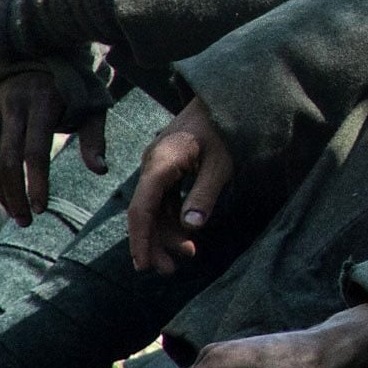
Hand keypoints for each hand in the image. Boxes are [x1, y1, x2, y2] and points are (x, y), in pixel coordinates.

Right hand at [0, 66, 106, 224]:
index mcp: (43, 102)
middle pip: (8, 159)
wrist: (44, 53)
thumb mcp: (92, 106)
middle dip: (15, 194)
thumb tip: (101, 170)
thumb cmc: (76, 87)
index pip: (35, 152)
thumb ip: (94, 138)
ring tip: (14, 213)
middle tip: (26, 220)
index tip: (42, 208)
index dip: (36, 183)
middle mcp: (13, 104)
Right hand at [130, 97, 233, 273]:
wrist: (225, 96)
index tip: (144, 265)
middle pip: (144, 211)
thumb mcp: (221, 162)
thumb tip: (191, 227)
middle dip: (155, 243)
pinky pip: (164, 197)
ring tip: (186, 255)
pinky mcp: (168, 166)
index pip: (142, 209)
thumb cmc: (226, 127)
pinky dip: (173, 216)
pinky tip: (187, 232)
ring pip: (154, 207)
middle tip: (170, 270)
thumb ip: (205, 193)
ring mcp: (158, 165)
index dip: (141, 240)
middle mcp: (152, 164)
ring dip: (166, 232)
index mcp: (160, 163)